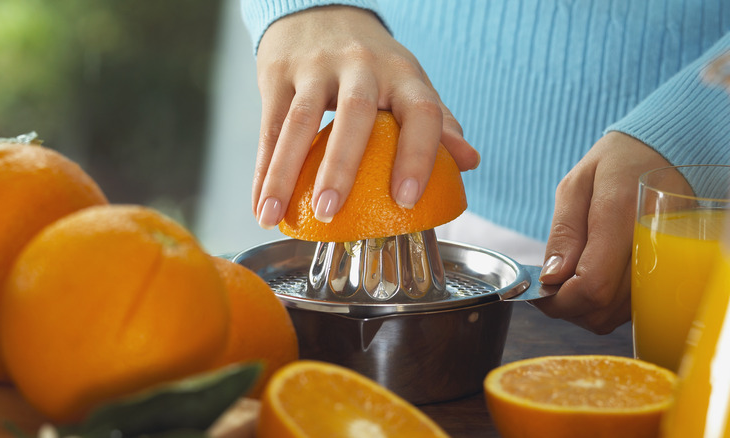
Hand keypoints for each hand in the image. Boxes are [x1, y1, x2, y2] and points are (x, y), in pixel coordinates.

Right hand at [252, 6, 478, 228]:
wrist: (320, 12)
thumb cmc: (373, 64)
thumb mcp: (408, 82)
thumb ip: (438, 122)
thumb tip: (469, 163)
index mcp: (403, 74)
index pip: (422, 111)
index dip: (419, 155)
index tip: (407, 200)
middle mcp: (362, 66)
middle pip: (354, 113)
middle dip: (341, 165)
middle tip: (331, 211)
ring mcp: (316, 67)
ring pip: (299, 121)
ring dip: (285, 172)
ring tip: (275, 215)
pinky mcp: (279, 74)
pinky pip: (269, 125)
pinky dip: (262, 169)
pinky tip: (260, 203)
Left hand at [533, 132, 671, 333]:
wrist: (666, 155)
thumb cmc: (615, 165)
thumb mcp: (576, 185)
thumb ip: (564, 232)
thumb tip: (551, 278)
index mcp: (621, 216)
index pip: (592, 286)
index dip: (559, 300)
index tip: (539, 292)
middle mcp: (649, 247)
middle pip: (602, 309)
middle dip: (566, 306)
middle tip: (550, 284)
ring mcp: (664, 265)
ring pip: (614, 316)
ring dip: (584, 309)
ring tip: (571, 278)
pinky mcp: (667, 276)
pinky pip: (630, 309)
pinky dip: (605, 306)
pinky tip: (593, 280)